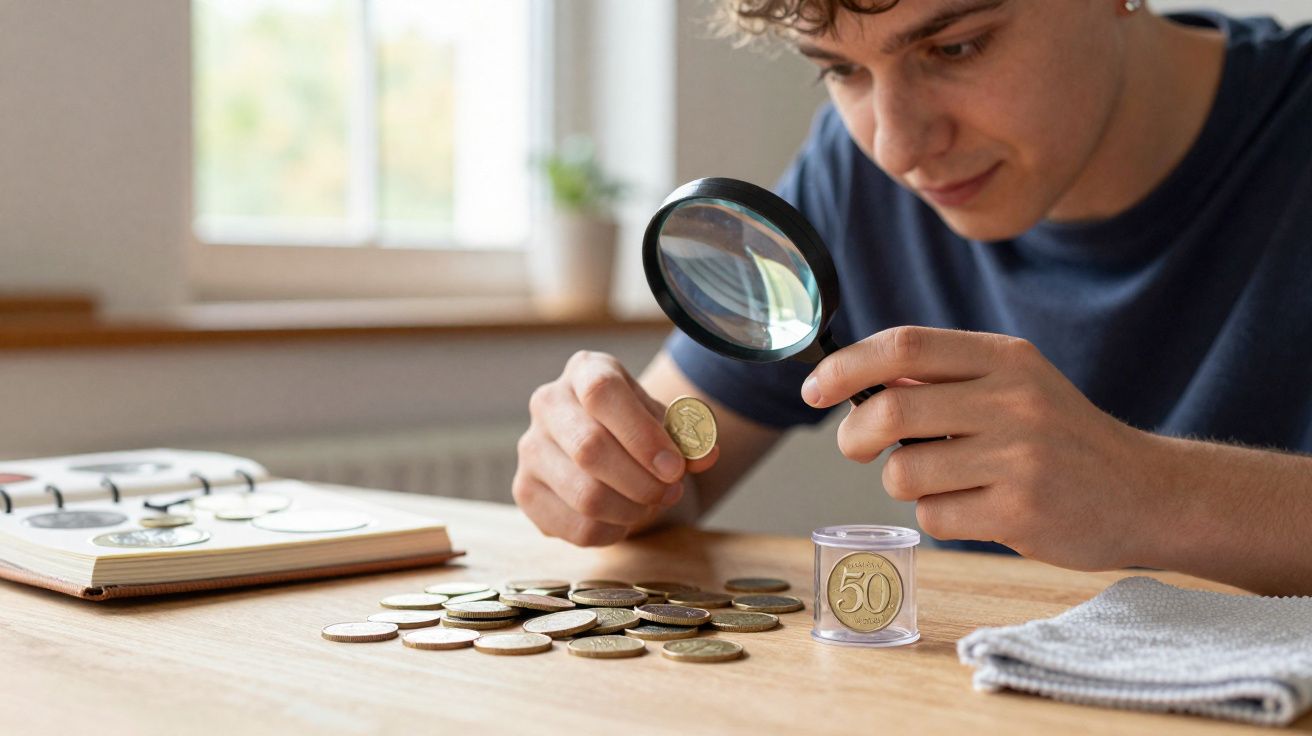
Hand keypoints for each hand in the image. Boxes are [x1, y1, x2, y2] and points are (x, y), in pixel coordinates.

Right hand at [515, 351, 719, 545]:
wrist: (610, 450)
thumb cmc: (640, 430)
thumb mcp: (668, 423)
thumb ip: (690, 437)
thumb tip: (705, 454)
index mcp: (585, 370)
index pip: (602, 394)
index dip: (641, 435)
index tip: (674, 467)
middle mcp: (548, 402)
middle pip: (590, 448)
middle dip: (642, 481)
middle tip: (670, 492)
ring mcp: (531, 448)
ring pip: (584, 494)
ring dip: (631, 510)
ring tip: (649, 505)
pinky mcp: (525, 491)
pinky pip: (575, 527)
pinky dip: (611, 531)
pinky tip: (623, 518)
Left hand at [801, 326, 1154, 570]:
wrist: (1143, 492)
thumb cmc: (1058, 437)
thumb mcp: (1013, 383)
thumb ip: (943, 379)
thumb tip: (855, 382)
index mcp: (1004, 357)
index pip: (904, 346)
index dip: (846, 366)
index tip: (814, 388)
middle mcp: (1013, 400)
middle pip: (889, 412)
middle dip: (854, 436)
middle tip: (859, 447)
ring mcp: (1019, 458)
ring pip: (903, 473)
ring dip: (906, 482)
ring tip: (948, 480)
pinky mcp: (1020, 512)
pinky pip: (934, 516)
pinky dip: (939, 516)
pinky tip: (979, 508)